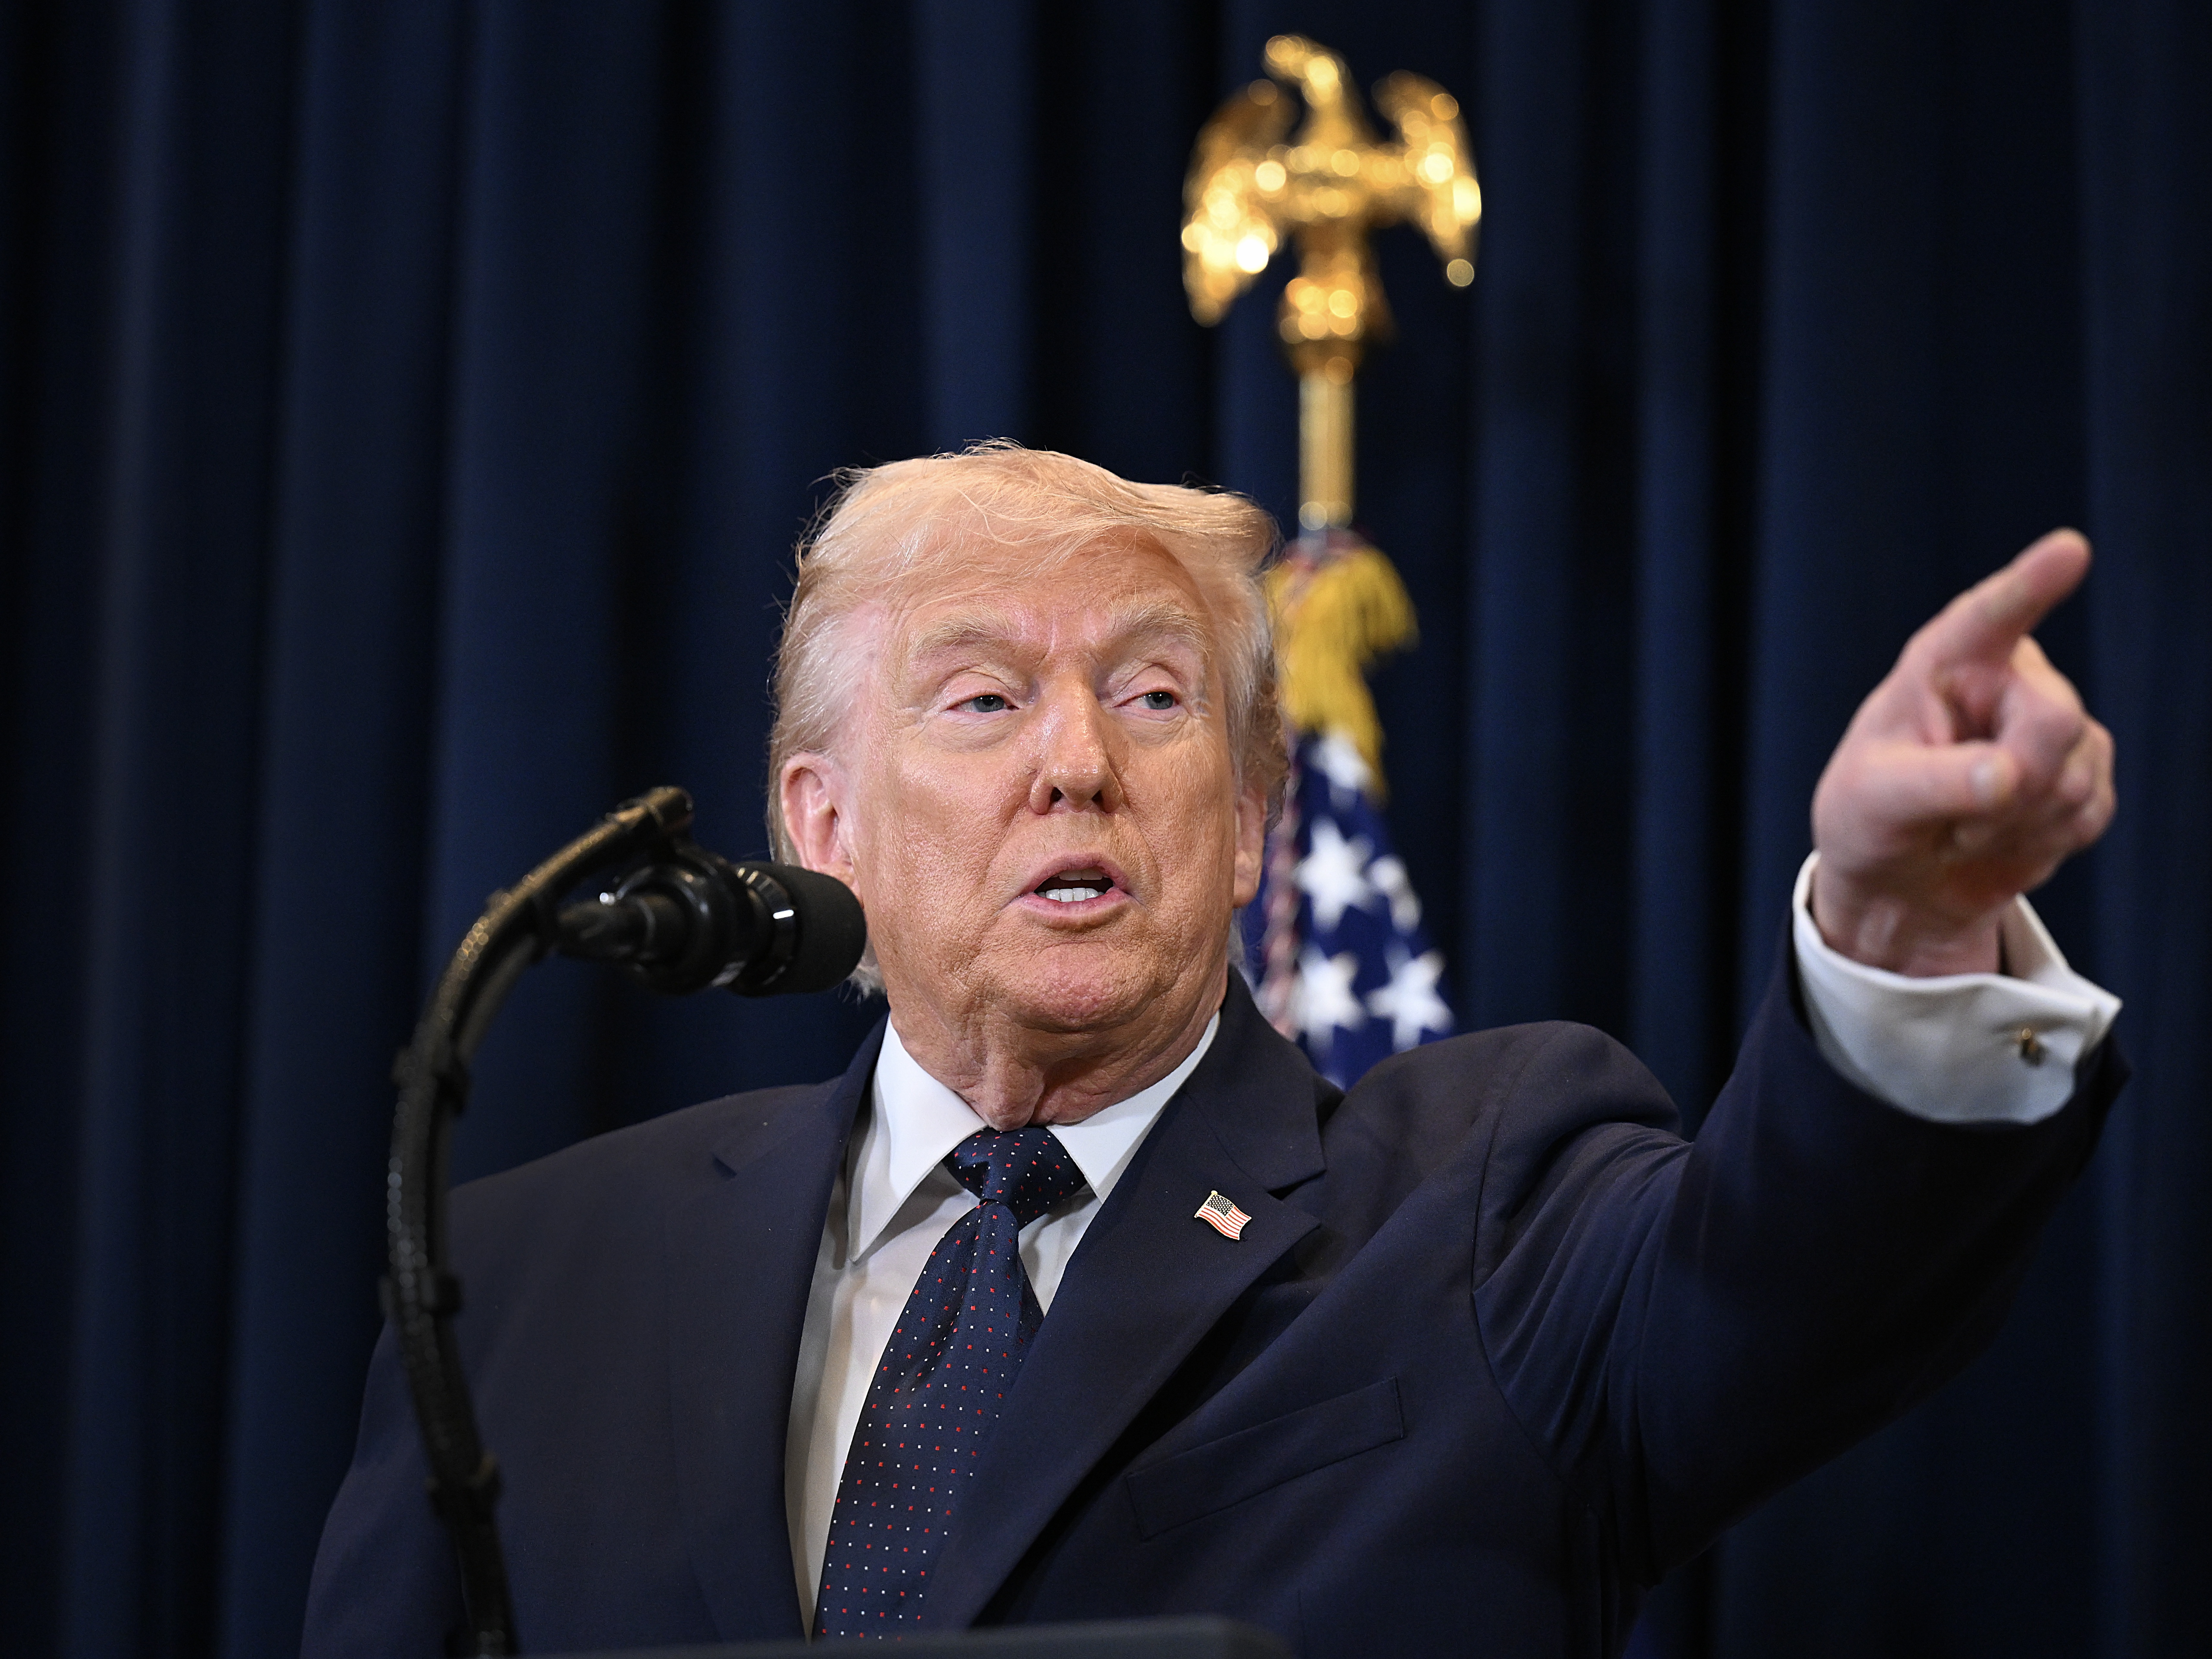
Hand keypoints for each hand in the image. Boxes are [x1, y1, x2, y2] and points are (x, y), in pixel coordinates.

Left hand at [1810, 529, 2115, 975]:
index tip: (2069, 549)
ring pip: (2074, 777)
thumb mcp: (1874, 801)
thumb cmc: (1869, 819)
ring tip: (1962, 826)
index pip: (1988, 618)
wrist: (1897, 877)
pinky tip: (1998, 838)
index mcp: (1945, 663)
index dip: (2030, 583)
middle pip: (2055, 718)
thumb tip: (2009, 775)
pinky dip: (2039, 843)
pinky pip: (2087, 815)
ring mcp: (2053, 726)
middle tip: (1953, 820)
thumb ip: (1936, 783)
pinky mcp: (2084, 774)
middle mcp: (2008, 679)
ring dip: (2014, 823)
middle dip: (2013, 783)